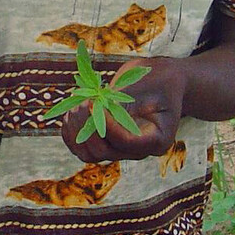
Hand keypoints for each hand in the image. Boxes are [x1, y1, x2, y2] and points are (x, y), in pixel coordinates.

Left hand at [59, 57, 185, 163]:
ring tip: (76, 106)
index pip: (125, 142)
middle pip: (103, 152)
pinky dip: (72, 135)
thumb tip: (97, 109)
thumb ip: (124, 99)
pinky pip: (83, 148)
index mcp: (157, 140)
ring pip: (89, 154)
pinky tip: (71, 114)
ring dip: (76, 132)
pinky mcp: (108, 142)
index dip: (105, 125)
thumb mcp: (147, 85)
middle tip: (84, 102)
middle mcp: (138, 151)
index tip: (93, 103)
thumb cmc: (159, 79)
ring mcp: (121, 149)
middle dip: (87, 128)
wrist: (164, 82)